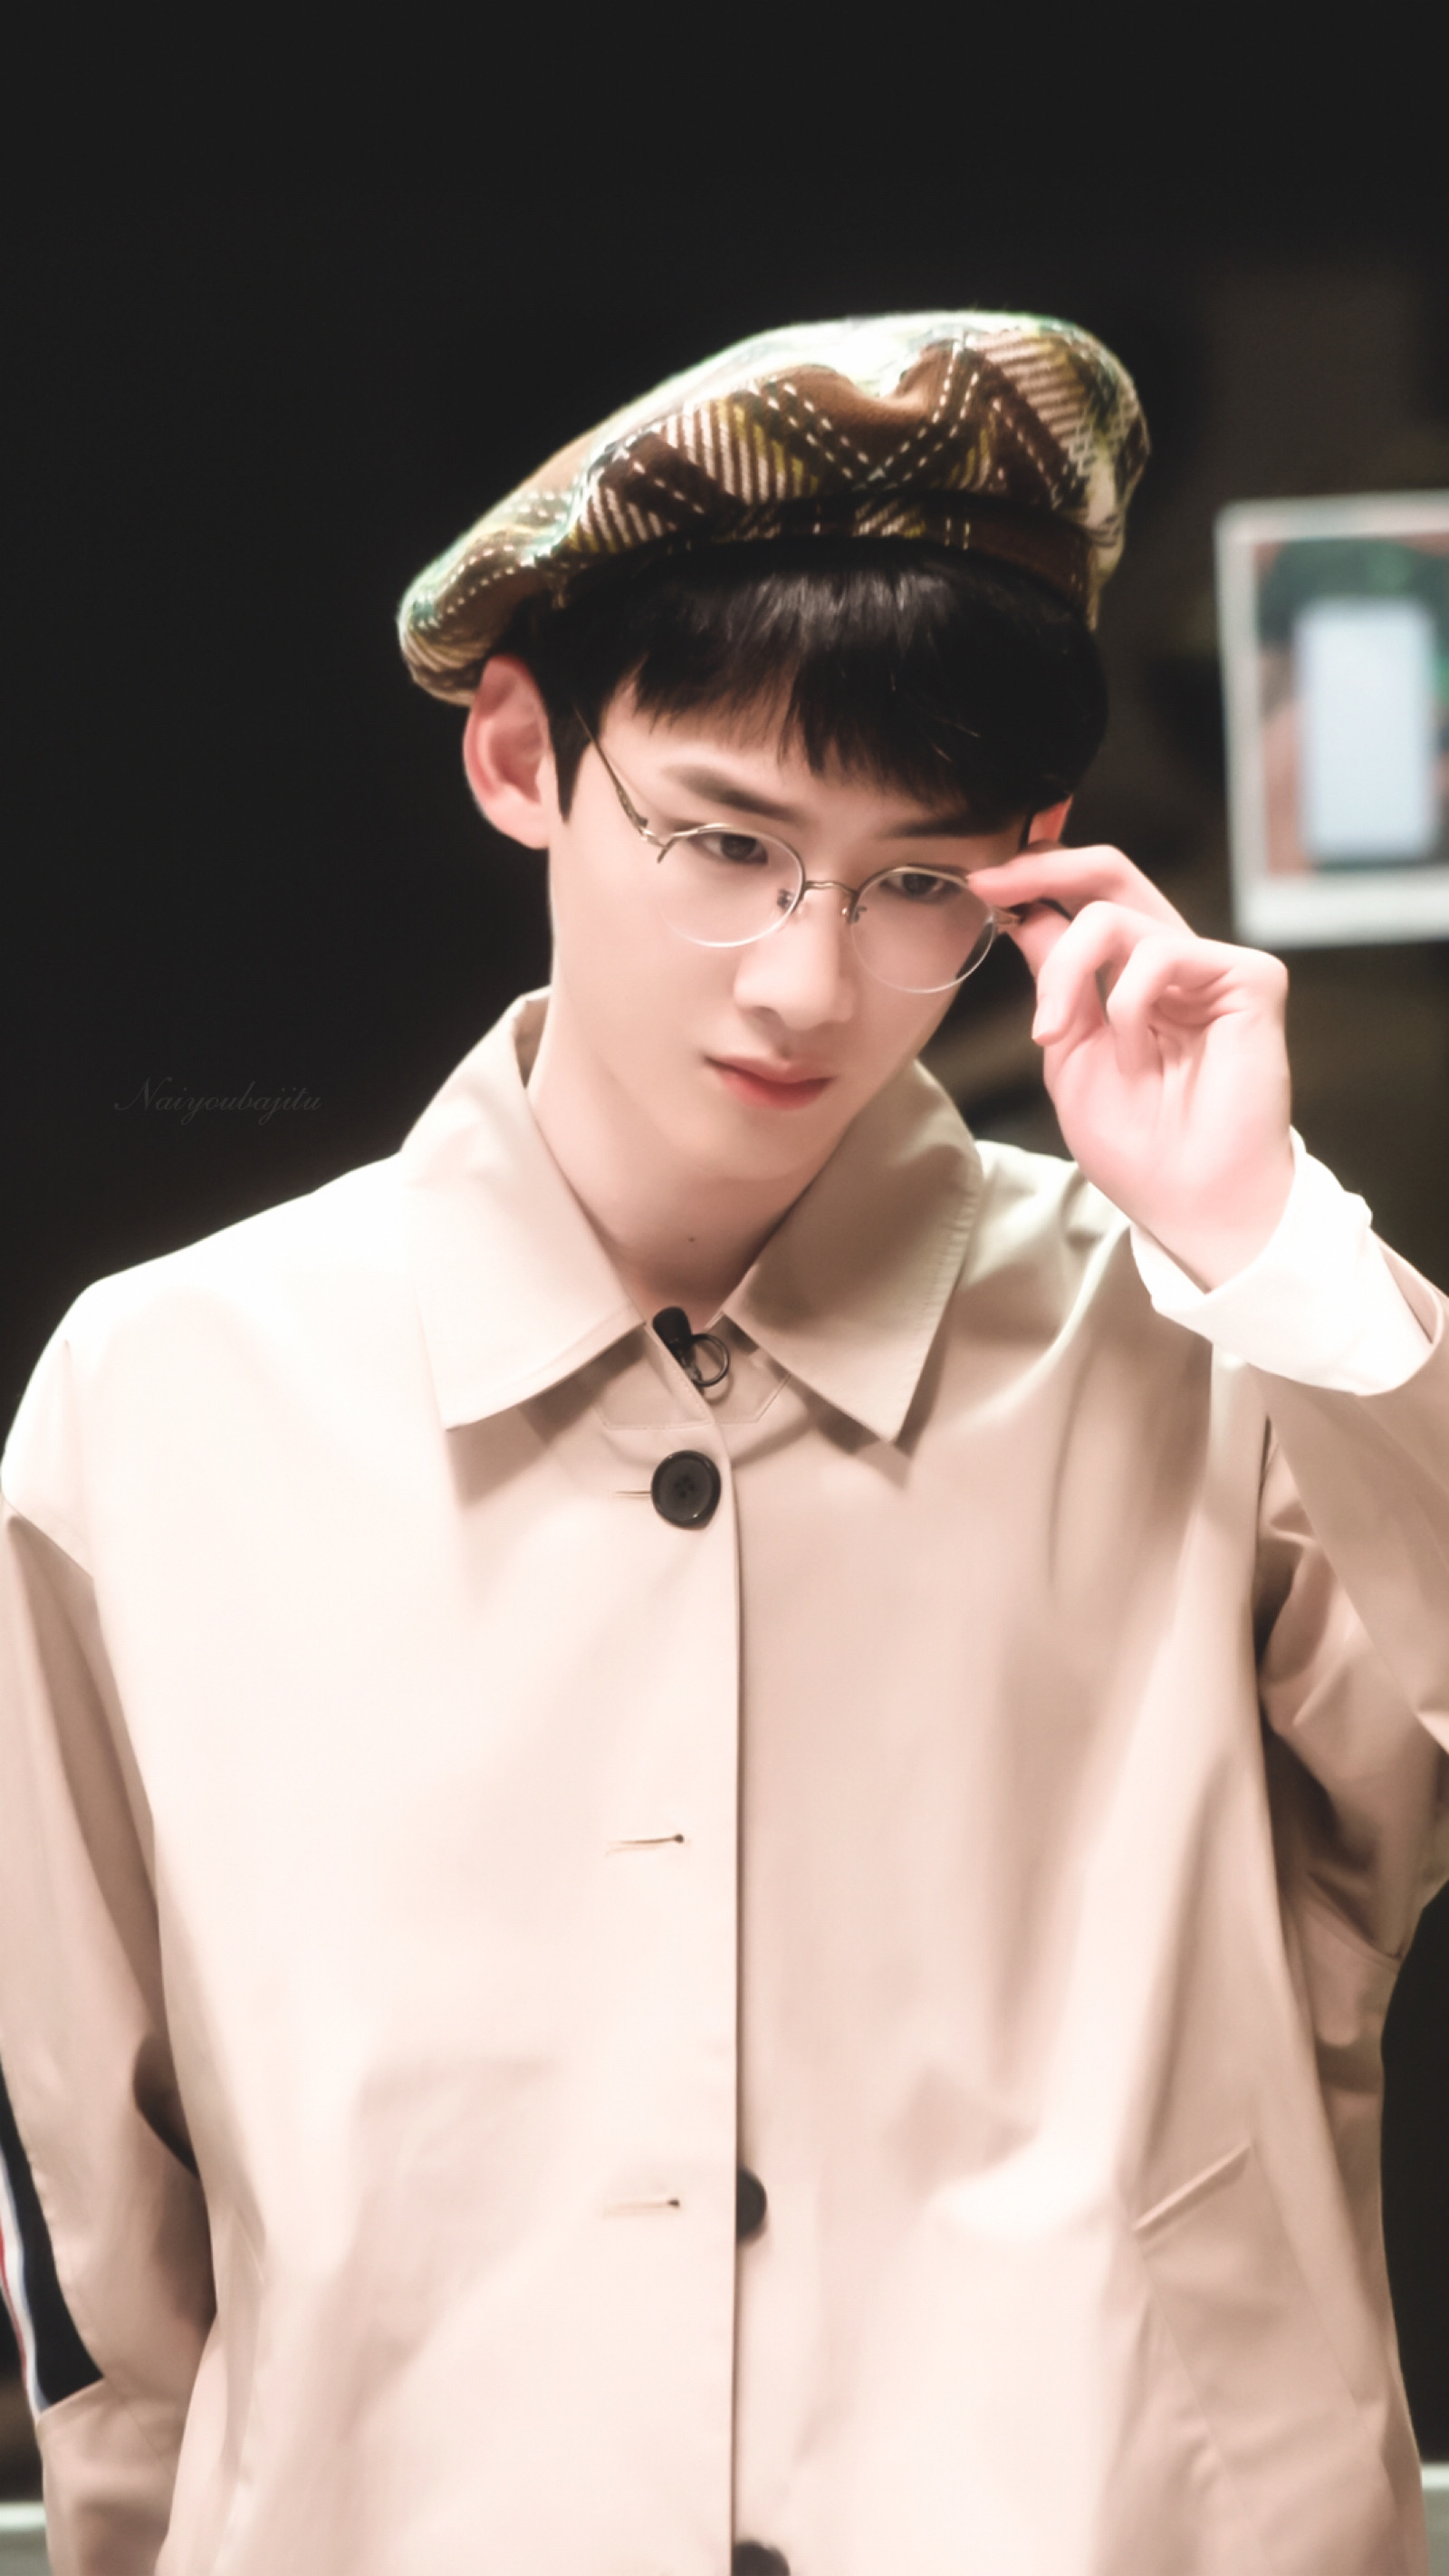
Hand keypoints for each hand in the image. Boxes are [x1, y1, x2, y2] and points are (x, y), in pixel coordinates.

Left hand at [966, 839, 1293, 1287]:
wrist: (1187, 1201)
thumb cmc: (1135, 1145)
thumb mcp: (1068, 1051)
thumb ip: (1054, 978)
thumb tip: (1024, 909)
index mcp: (1133, 979)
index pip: (1087, 903)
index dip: (1035, 881)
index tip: (979, 883)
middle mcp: (1173, 964)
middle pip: (1111, 874)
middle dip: (1044, 868)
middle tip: (992, 882)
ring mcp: (1212, 969)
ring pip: (1116, 917)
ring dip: (1065, 974)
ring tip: (1054, 1035)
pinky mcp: (1249, 980)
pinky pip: (1164, 953)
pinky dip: (1128, 1004)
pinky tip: (1133, 1053)